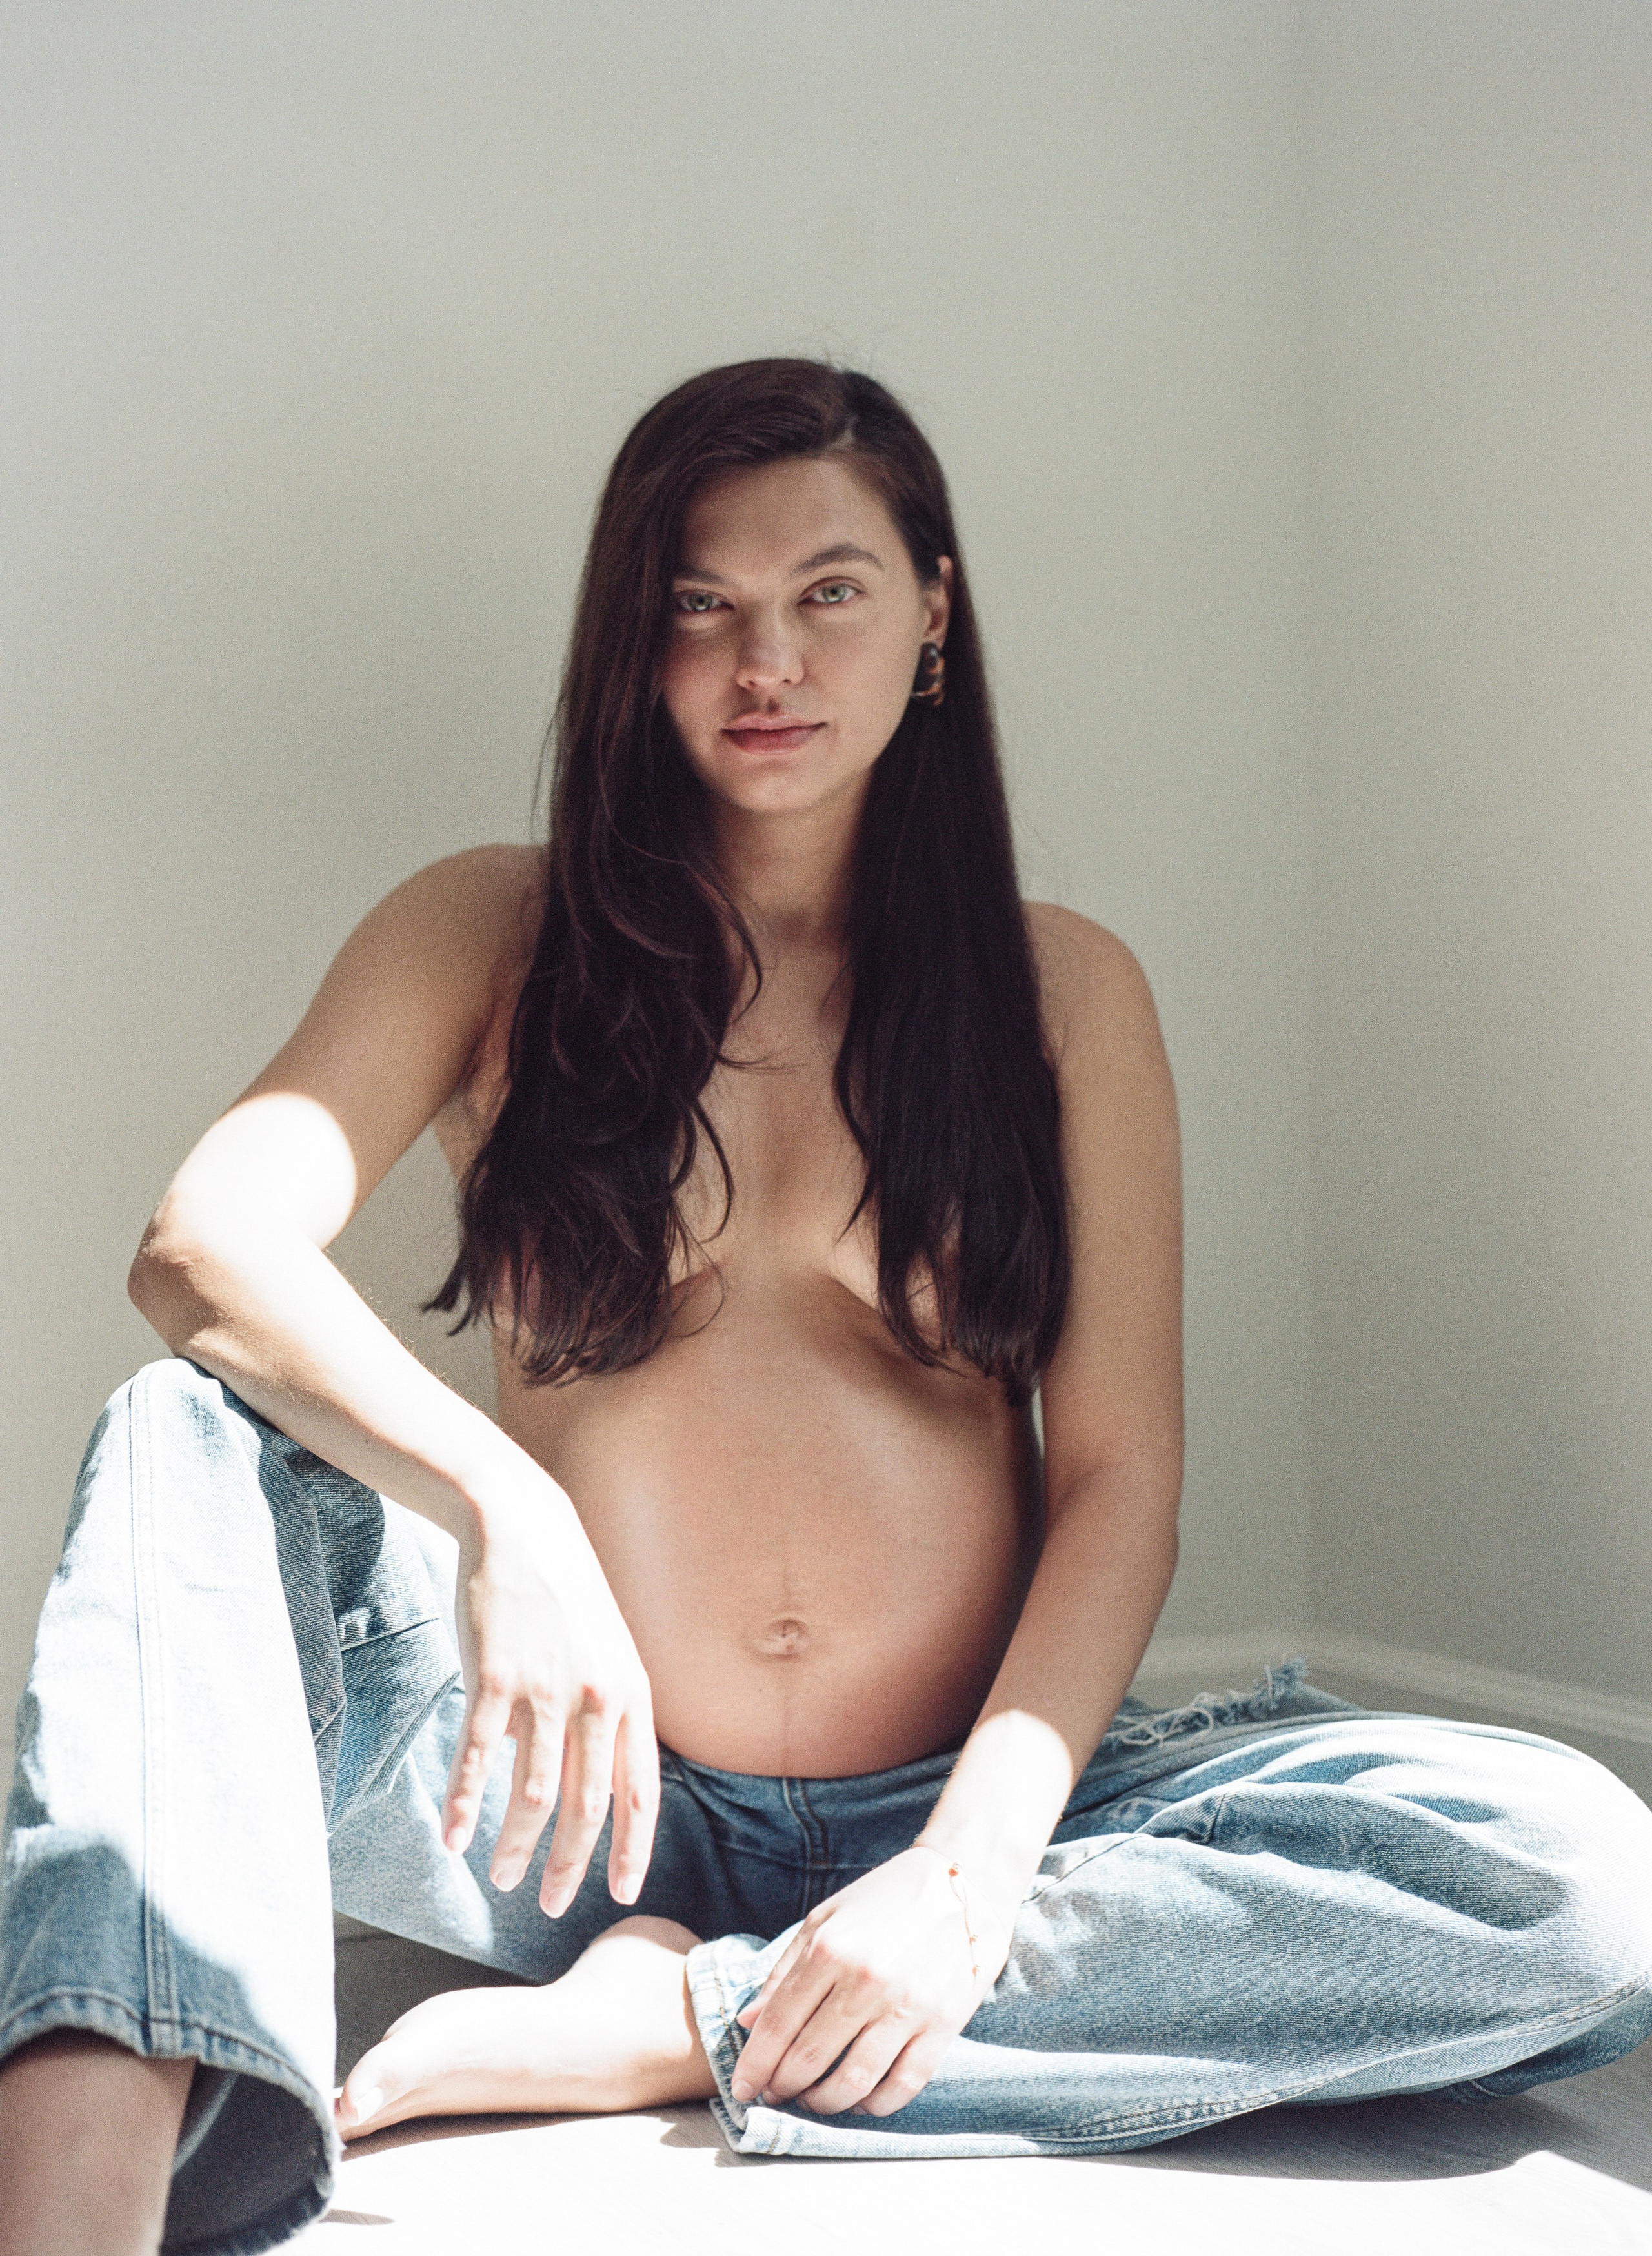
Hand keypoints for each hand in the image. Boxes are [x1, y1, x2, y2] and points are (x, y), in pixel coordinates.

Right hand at [441, 1491, 658, 1916]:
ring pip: (533, 1795)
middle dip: (569, 1866)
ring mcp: (545, 1688)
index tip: (621, 1894)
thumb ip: (611, 1718)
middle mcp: (596, 1698)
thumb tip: (599, 1789)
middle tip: (552, 1905)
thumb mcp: (611, 1655)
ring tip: (502, 1878)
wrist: (523, 1528)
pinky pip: (478, 1758)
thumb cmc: (567, 1599)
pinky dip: (465, 1806)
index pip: (640, 1792)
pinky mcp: (494, 1676)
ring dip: (517, 1847)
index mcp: (633, 1695)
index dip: (631, 1849)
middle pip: (586, 1806)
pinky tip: (453, 1839)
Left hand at [728, 1846, 1008, 2117]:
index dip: (754, 2064)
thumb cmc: (883, 1901)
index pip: (779, 2025)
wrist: (961, 1884)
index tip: (741, 2088)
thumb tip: (747, 2023)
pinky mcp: (943, 2025)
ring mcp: (908, 2006)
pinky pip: (902, 2086)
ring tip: (812, 2100)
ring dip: (824, 2104)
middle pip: (809, 2059)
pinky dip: (874, 2106)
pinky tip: (859, 2100)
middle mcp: (866, 1980)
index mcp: (831, 1949)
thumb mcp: (825, 1920)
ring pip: (853, 2082)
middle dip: (782, 2087)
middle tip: (774, 2096)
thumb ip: (784, 1972)